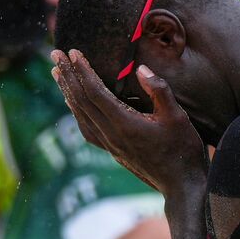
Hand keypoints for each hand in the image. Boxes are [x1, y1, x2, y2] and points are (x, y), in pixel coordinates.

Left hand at [50, 49, 205, 193]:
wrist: (182, 186)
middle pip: (82, 102)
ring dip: (67, 92)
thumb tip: (141, 69)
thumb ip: (159, 90)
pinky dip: (76, 112)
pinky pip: (86, 129)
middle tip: (55, 54)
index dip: (82, 70)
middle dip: (68, 76)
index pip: (95, 92)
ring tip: (57, 74)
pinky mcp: (113, 152)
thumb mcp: (177, 117)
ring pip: (80, 116)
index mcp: (124, 125)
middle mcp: (111, 136)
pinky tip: (73, 104)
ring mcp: (110, 146)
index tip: (73, 52)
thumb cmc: (183, 150)